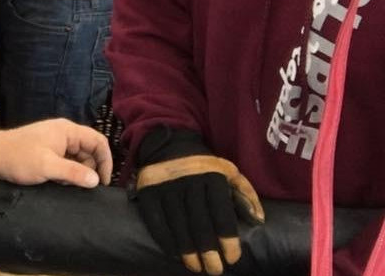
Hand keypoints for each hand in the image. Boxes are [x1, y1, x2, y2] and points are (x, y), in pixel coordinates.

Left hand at [0, 118, 111, 187]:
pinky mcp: (48, 150)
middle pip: (89, 150)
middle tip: (80, 186)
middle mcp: (64, 133)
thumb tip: (96, 180)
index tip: (104, 182)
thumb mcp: (48, 167)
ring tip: (64, 183)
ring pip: (77, 158)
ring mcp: (55, 141)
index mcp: (67, 130)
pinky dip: (66, 172)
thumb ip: (73, 173)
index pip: (98, 141)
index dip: (105, 161)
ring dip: (76, 172)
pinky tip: (56, 181)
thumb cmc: (18, 158)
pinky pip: (66, 161)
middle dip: (89, 169)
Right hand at [134, 128, 264, 275]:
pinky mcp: (148, 191)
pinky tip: (174, 253)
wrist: (167, 143)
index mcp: (212, 177)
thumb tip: (258, 221)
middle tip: (214, 270)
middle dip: (208, 252)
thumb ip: (246, 193)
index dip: (228, 240)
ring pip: (178, 225)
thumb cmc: (204, 164)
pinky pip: (156, 220)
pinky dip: (165, 239)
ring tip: (196, 266)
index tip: (232, 258)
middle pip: (200, 224)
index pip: (222, 214)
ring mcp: (167, 186)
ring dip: (188, 251)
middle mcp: (189, 181)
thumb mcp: (229, 171)